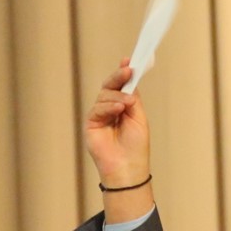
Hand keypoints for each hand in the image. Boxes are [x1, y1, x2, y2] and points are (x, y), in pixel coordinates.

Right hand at [84, 58, 153, 218]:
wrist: (128, 168)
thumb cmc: (136, 147)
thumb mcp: (139, 118)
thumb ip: (134, 99)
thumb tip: (131, 79)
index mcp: (123, 107)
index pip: (122, 86)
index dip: (124, 73)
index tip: (130, 62)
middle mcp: (110, 109)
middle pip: (110, 86)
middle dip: (119, 77)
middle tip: (127, 69)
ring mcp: (100, 116)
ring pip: (104, 96)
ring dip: (117, 97)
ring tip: (127, 105)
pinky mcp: (91, 124)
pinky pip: (97, 109)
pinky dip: (108, 107)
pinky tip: (118, 109)